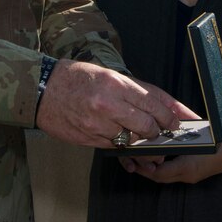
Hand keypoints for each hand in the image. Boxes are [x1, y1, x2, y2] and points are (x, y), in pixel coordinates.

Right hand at [35, 60, 198, 147]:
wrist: (44, 90)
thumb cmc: (78, 78)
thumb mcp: (110, 75)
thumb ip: (137, 91)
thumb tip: (165, 106)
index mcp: (116, 84)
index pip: (153, 104)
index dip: (170, 116)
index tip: (177, 122)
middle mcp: (108, 104)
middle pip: (147, 126)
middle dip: (158, 132)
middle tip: (161, 133)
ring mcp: (98, 124)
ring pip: (132, 140)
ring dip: (141, 141)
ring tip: (144, 138)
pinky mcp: (89, 138)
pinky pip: (115, 146)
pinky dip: (122, 144)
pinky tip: (123, 137)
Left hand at [125, 148, 221, 184]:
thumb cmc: (219, 142)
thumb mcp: (197, 139)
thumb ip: (179, 140)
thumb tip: (160, 137)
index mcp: (186, 168)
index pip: (159, 174)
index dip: (144, 168)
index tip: (134, 159)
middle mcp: (187, 176)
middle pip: (160, 178)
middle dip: (145, 170)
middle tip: (133, 160)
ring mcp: (191, 176)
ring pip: (166, 176)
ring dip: (154, 169)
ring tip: (143, 158)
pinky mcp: (194, 173)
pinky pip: (174, 173)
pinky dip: (164, 167)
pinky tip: (160, 157)